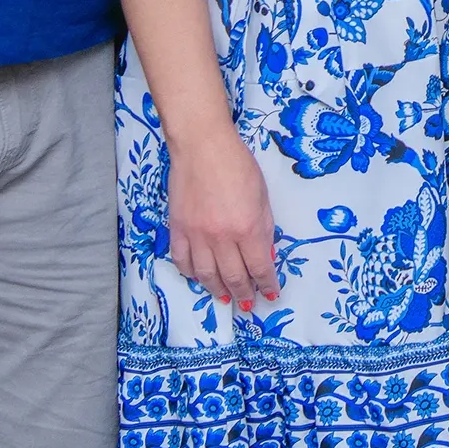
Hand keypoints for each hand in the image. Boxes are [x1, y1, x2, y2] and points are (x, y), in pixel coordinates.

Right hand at [168, 129, 278, 310]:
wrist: (202, 145)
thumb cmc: (237, 164)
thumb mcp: (262, 195)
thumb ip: (264, 228)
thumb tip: (266, 256)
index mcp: (247, 228)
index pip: (260, 267)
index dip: (267, 284)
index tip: (271, 293)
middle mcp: (221, 237)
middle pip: (233, 277)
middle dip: (244, 293)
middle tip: (249, 302)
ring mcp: (196, 235)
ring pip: (206, 276)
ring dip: (217, 290)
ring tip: (226, 297)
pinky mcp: (177, 229)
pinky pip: (182, 261)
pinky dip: (191, 274)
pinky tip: (199, 277)